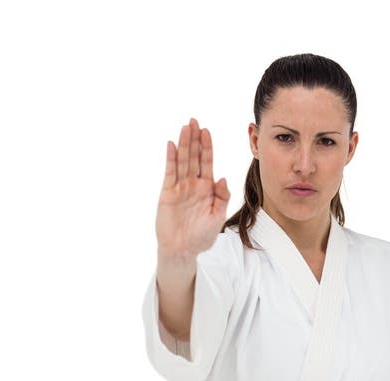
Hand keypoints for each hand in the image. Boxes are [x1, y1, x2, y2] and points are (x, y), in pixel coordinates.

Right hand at [155, 117, 230, 258]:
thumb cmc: (202, 237)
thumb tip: (222, 177)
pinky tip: (171, 145)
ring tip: (185, 127)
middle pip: (194, 157)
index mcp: (207, 189)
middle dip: (194, 139)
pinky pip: (169, 173)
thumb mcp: (217, 217)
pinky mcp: (167, 193)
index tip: (207, 131)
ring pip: (182, 161)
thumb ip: (222, 197)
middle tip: (194, 120)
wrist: (183, 250)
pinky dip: (170, 159)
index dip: (207, 147)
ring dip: (183, 144)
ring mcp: (180, 187)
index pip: (207, 163)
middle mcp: (193, 185)